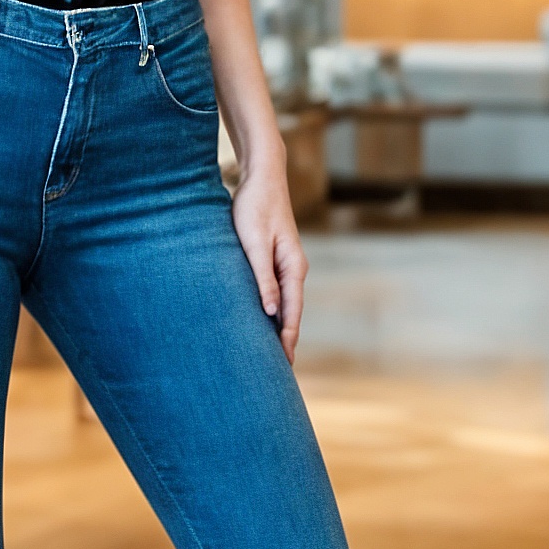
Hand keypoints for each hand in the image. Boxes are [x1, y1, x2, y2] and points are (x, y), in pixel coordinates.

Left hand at [230, 163, 307, 365]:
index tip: (283, 364)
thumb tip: (270, 312)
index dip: (287, 338)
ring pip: (283, 302)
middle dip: (285, 339)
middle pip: (291, 311)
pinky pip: (275, 290)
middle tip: (278, 371)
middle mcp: (293, 268)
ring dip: (277, 326)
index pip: (292, 311)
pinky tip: (262, 319)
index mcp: (293, 266)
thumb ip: (263, 277)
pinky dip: (271, 309)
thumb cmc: (255, 207)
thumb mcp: (254, 243)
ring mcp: (285, 263)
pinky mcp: (274, 257)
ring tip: (269, 353)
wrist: (261, 176)